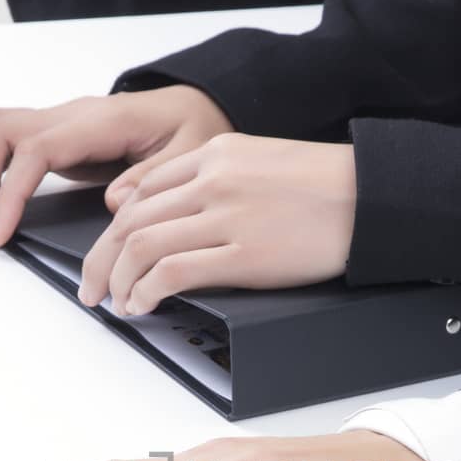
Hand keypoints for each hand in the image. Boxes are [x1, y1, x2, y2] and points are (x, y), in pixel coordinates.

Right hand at [0, 85, 231, 246]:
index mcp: (104, 120)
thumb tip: (114, 202)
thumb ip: (154, 178)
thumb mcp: (193, 153)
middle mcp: (73, 116)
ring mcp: (61, 125)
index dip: (11, 190)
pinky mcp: (58, 139)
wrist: (194, 107)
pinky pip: (8, 147)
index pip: (37, 148)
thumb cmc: (193, 126)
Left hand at [77, 134, 357, 314]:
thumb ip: (214, 177)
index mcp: (214, 154)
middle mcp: (211, 181)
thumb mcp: (260, 161)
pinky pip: (172, 273)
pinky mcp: (242, 255)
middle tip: (92, 286)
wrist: (369, 196)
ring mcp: (225, 217)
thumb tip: (175, 209)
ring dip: (118, 280)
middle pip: (131, 220)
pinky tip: (142, 306)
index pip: (142, 190)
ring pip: (142, 246)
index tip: (109, 253)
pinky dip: (145, 292)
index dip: (115, 228)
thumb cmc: (324, 184)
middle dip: (101, 259)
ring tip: (115, 303)